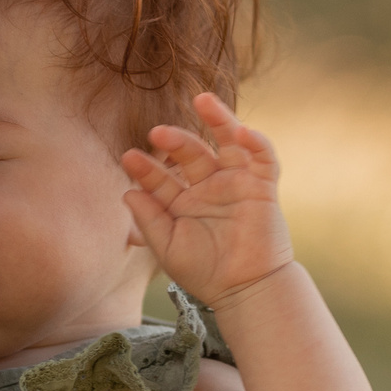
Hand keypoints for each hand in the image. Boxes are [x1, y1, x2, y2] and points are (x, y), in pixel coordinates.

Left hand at [120, 91, 295, 308]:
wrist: (245, 291)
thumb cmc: (205, 273)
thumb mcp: (168, 247)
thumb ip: (148, 220)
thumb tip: (127, 192)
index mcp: (183, 201)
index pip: (161, 177)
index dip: (146, 168)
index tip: (128, 158)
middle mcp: (208, 186)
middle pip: (191, 153)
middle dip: (175, 140)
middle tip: (157, 132)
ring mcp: (236, 183)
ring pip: (228, 142)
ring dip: (218, 119)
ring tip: (202, 99)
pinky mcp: (262, 187)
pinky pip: (263, 158)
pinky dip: (256, 142)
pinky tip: (243, 131)